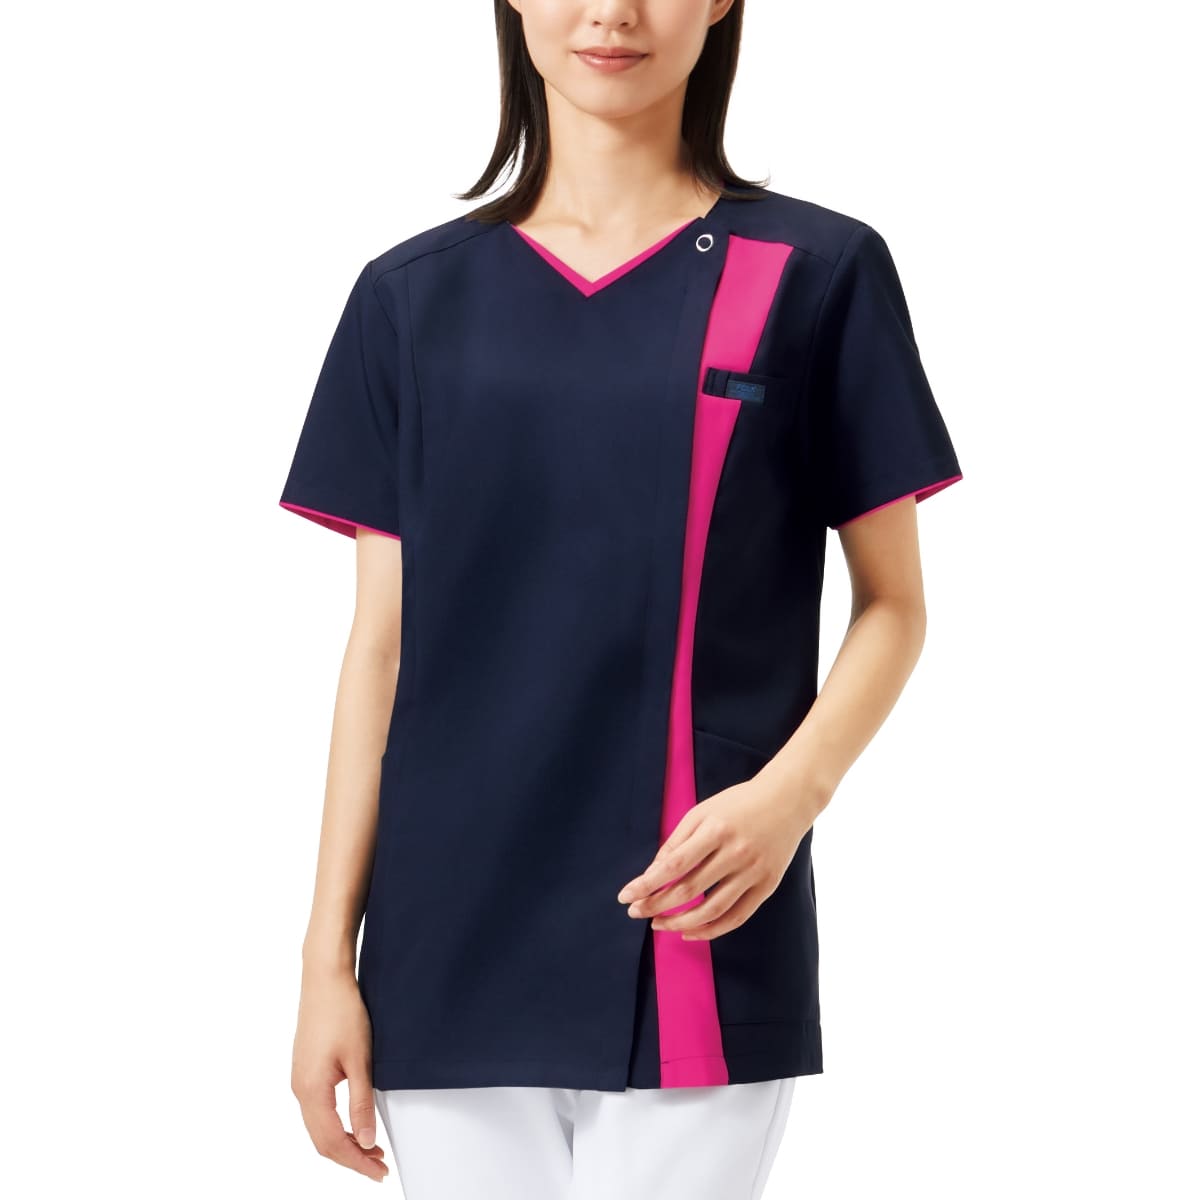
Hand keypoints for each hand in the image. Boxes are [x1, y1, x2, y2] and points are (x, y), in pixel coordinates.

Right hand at [291, 964, 388, 1182]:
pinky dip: (335, 1124)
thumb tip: (367, 1140)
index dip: (357, 1162)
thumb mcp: (360, 1059)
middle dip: (350, 1157)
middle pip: (322, 1140)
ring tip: (370, 1148)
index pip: (333, 1142)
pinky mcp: (305, 1069)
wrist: (324, 978)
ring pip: (318, 1126)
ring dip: (343, 1142)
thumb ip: (362, 1103)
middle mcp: (299, 1089)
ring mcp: (299, 1079)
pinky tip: (352, 1122)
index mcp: (311, 1090)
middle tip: (379, 1165)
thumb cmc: (342, 1012)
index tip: (379, 1171)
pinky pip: (317, 1110)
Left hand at [616, 771, 816, 939]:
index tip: (626, 896)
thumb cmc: (738, 804)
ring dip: (680, 922)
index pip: (673, 865)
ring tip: (658, 924)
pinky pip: (737, 917)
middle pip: (689, 889)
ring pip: (712, 910)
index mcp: (715, 830)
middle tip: (635, 912)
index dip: (647, 884)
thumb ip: (677, 841)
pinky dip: (712, 930)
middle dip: (656, 904)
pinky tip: (690, 931)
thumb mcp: (702, 811)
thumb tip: (654, 873)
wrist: (787, 800)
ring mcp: (754, 872)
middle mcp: (735, 853)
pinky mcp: (767, 886)